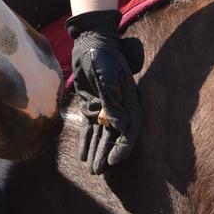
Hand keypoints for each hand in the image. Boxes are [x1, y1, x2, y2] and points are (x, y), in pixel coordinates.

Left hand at [67, 9, 143, 174]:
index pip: (129, 130)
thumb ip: (111, 98)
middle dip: (107, 154)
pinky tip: (84, 156)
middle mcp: (119, 108)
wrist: (92, 42)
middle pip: (115, 137)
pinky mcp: (92, 107)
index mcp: (129, 101)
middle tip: (98, 171)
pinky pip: (90, 128)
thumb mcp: (107, 73)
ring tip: (92, 170)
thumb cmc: (102, 54)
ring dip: (97, 152)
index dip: (123, 147)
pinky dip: (87, 142)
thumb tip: (117, 125)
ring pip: (102, 135)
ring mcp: (105, 109)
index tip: (114, 161)